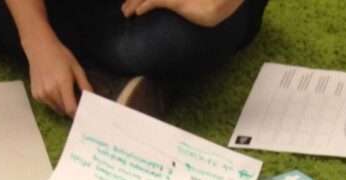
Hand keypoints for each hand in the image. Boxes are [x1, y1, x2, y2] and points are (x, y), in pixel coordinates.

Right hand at [23, 29, 91, 116]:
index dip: (78, 114)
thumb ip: (85, 86)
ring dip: (62, 105)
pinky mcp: (36, 95)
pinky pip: (49, 105)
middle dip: (71, 107)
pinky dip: (53, 101)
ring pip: (57, 109)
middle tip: (74, 97)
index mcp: (62, 83)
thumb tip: (93, 101)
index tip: (83, 114)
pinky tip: (51, 88)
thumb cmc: (60, 56)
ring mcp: (42, 94)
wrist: (39, 47)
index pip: (71, 109)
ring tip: (61, 89)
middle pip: (65, 111)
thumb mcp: (76, 68)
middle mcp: (50, 91)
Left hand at [120, 0, 243, 26]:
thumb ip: (180, 5)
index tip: (134, 6)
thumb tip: (178, 9)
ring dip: (134, 4)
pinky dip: (145, 6)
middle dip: (133, 0)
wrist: (221, 3)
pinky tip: (138, 13)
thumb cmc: (211, 5)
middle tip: (125, 10)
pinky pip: (156, 1)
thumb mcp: (189, 6)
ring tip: (126, 13)